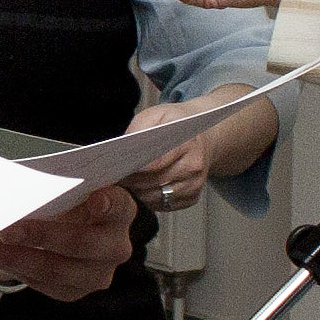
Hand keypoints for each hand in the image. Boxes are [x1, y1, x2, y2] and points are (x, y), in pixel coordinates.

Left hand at [0, 181, 136, 300]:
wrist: (68, 230)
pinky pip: (40, 283)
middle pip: (81, 244)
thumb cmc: (69, 202)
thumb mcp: (68, 189)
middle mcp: (114, 247)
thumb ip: (56, 187)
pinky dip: (12, 266)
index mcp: (119, 213)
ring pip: (55, 270)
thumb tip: (18, 184)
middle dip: (42, 235)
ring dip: (14, 256)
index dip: (109, 205)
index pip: (119, 207)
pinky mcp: (72, 292)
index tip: (95, 198)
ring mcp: (95, 274)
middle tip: (8, 229)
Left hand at [111, 91, 276, 212]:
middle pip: (153, 182)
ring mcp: (194, 185)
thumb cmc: (177, 123)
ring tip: (127, 179)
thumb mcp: (158, 114)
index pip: (156, 162)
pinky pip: (162, 205)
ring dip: (138, 190)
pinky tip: (143, 186)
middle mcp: (194, 167)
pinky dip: (148, 198)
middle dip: (131, 180)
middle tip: (114, 174)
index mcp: (187, 143)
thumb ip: (139, 128)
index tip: (116, 168)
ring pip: (155, 197)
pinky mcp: (191, 198)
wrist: (205, 134)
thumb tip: (123, 147)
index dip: (134, 168)